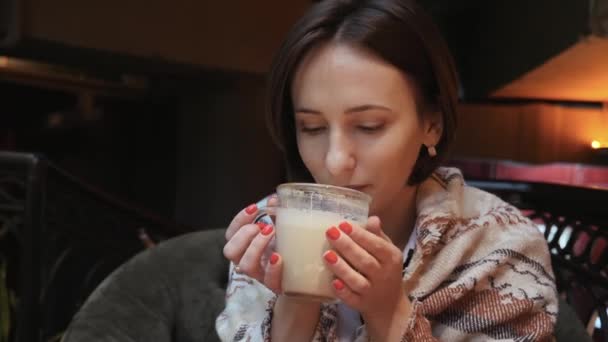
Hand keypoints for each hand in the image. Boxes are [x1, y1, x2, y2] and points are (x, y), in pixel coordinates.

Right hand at [223, 195, 282, 292]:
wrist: (309, 276)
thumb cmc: (290, 249)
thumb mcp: (283, 229)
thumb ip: (277, 214)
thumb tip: (275, 199)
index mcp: (248, 247)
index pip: (231, 234)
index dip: (239, 220)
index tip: (254, 208)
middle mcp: (250, 261)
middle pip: (230, 251)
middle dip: (244, 234)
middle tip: (261, 225)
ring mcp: (261, 275)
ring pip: (245, 266)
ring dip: (255, 246)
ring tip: (271, 233)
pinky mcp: (276, 286)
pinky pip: (269, 280)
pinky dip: (272, 268)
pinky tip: (279, 256)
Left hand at [323, 216, 411, 338]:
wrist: (390, 306)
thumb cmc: (385, 271)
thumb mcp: (387, 252)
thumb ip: (378, 236)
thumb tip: (372, 218)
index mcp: (392, 258)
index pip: (377, 245)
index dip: (360, 235)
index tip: (343, 224)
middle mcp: (384, 276)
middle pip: (365, 261)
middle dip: (347, 247)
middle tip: (330, 233)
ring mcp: (372, 292)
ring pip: (357, 281)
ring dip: (342, 268)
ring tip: (327, 254)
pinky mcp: (362, 305)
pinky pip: (351, 299)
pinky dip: (342, 292)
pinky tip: (332, 281)